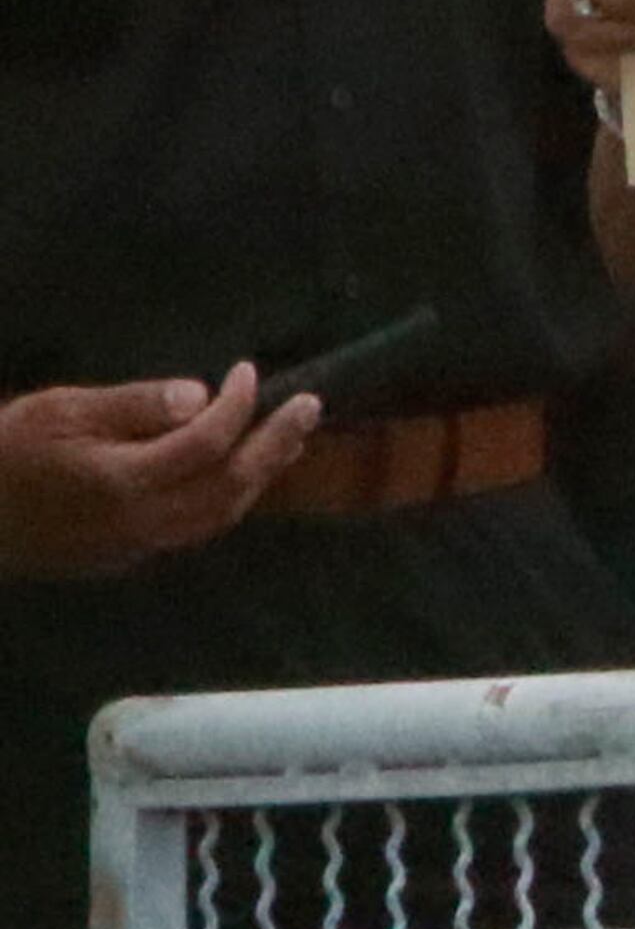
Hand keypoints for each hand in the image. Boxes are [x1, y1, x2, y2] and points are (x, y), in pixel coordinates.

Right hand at [0, 371, 320, 575]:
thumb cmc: (7, 451)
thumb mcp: (62, 412)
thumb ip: (133, 406)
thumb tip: (199, 395)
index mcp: (124, 482)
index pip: (205, 445)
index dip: (236, 407)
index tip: (247, 371)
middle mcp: (143, 522)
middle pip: (230, 487)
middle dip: (276, 444)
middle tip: (311, 406)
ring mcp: (140, 546)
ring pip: (221, 516)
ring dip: (261, 476)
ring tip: (291, 438)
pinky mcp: (131, 557)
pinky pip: (198, 529)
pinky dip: (231, 498)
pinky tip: (242, 474)